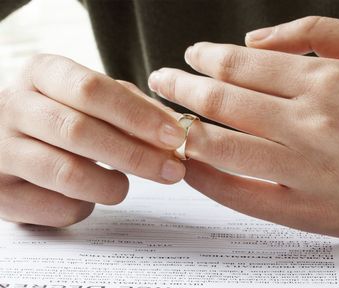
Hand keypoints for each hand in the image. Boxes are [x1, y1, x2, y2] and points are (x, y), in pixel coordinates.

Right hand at [0, 54, 185, 226]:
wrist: (3, 136)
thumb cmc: (59, 113)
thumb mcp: (88, 96)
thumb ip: (130, 105)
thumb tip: (174, 127)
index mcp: (40, 74)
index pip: (91, 89)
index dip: (138, 115)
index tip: (174, 136)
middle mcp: (12, 107)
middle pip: (80, 131)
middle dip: (136, 155)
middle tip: (171, 170)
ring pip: (67, 173)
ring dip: (112, 185)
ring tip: (124, 185)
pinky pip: (56, 208)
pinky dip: (85, 207)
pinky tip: (89, 198)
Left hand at [149, 17, 338, 240]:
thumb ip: (319, 32)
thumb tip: (257, 38)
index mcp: (327, 81)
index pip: (242, 64)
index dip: (206, 57)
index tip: (191, 57)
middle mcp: (310, 123)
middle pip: (221, 100)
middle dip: (180, 87)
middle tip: (162, 81)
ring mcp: (303, 169)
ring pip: (220, 146)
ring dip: (183, 129)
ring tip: (165, 120)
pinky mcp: (302, 209)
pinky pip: (238, 193)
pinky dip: (206, 179)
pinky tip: (189, 165)